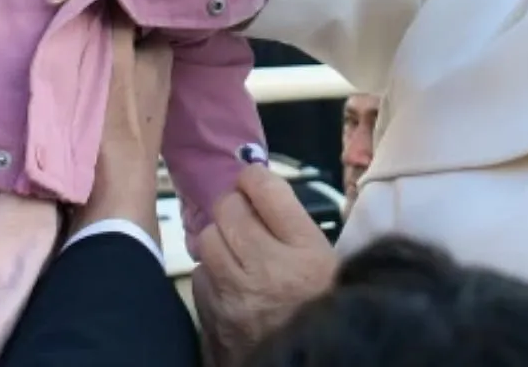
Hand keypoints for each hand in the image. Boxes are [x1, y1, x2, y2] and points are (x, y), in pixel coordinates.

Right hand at [70, 22, 173, 244]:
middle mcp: (156, 72)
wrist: (111, 191)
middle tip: (72, 7)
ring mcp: (140, 98)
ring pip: (115, 59)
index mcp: (161, 54)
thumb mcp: (118, 62)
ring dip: (94, 49)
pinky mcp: (122, 119)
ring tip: (65, 34)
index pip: (142, 12)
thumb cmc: (115, 122)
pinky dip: (92, 75)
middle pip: (127, 36)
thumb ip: (116, 23)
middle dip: (103, 24)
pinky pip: (106, 83)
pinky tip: (70, 72)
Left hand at [193, 164, 336, 366]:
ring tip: (235, 248)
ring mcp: (235, 294)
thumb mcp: (327, 261)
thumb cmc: (323, 308)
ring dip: (220, 237)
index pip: (267, 190)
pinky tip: (229, 280)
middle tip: (244, 215)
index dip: (255, 178)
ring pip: (208, 237)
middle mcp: (268, 268)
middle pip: (230, 208)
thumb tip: (259, 186)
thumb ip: (294, 224)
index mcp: (305, 251)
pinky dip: (211, 272)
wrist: (309, 361)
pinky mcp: (213, 316)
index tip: (254, 182)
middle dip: (235, 205)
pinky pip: (200, 274)